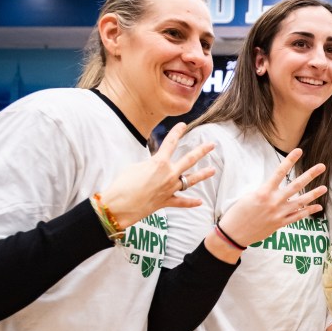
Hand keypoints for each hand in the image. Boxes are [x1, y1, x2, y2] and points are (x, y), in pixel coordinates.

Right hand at [100, 122, 215, 227]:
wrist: (119, 206)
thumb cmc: (122, 184)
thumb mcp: (135, 167)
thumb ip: (149, 165)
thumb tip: (155, 167)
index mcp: (159, 162)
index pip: (170, 142)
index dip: (177, 132)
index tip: (183, 125)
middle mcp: (168, 174)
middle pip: (189, 159)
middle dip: (201, 150)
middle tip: (212, 145)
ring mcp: (169, 189)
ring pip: (190, 180)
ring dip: (202, 174)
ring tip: (213, 170)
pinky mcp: (166, 201)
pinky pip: (181, 202)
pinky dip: (190, 202)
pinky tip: (200, 202)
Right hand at [216, 148, 326, 247]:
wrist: (234, 233)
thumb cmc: (238, 213)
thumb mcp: (248, 195)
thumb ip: (264, 190)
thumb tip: (274, 186)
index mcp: (264, 191)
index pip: (280, 172)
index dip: (290, 160)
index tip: (299, 151)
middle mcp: (274, 201)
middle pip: (296, 185)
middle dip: (310, 175)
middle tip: (321, 166)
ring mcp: (279, 213)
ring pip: (300, 202)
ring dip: (313, 194)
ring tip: (324, 188)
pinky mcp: (280, 224)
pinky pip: (297, 216)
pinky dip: (308, 211)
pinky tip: (317, 207)